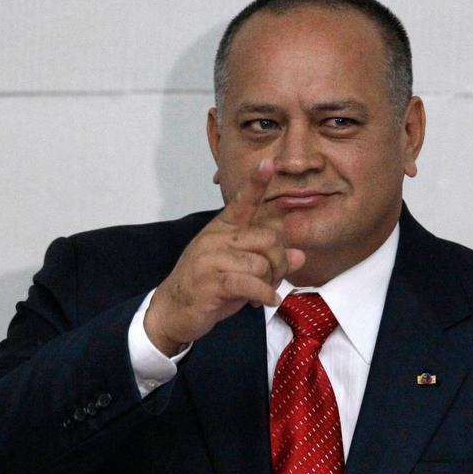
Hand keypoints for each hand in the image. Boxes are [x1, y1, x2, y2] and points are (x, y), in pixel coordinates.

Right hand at [143, 160, 305, 355]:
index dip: (256, 183)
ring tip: (261, 293)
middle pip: (268, 240)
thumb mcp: (241, 269)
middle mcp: (216, 238)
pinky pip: (249, 283)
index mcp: (223, 228)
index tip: (268, 163)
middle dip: (279, 263)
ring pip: (261, 264)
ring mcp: (211, 259)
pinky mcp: (211, 282)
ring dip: (269, 283)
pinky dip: (264, 294)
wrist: (173, 309)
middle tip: (274, 279)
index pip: (243, 202)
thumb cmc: (209, 286)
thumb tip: (299, 255)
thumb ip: (269, 259)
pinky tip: (268, 301)